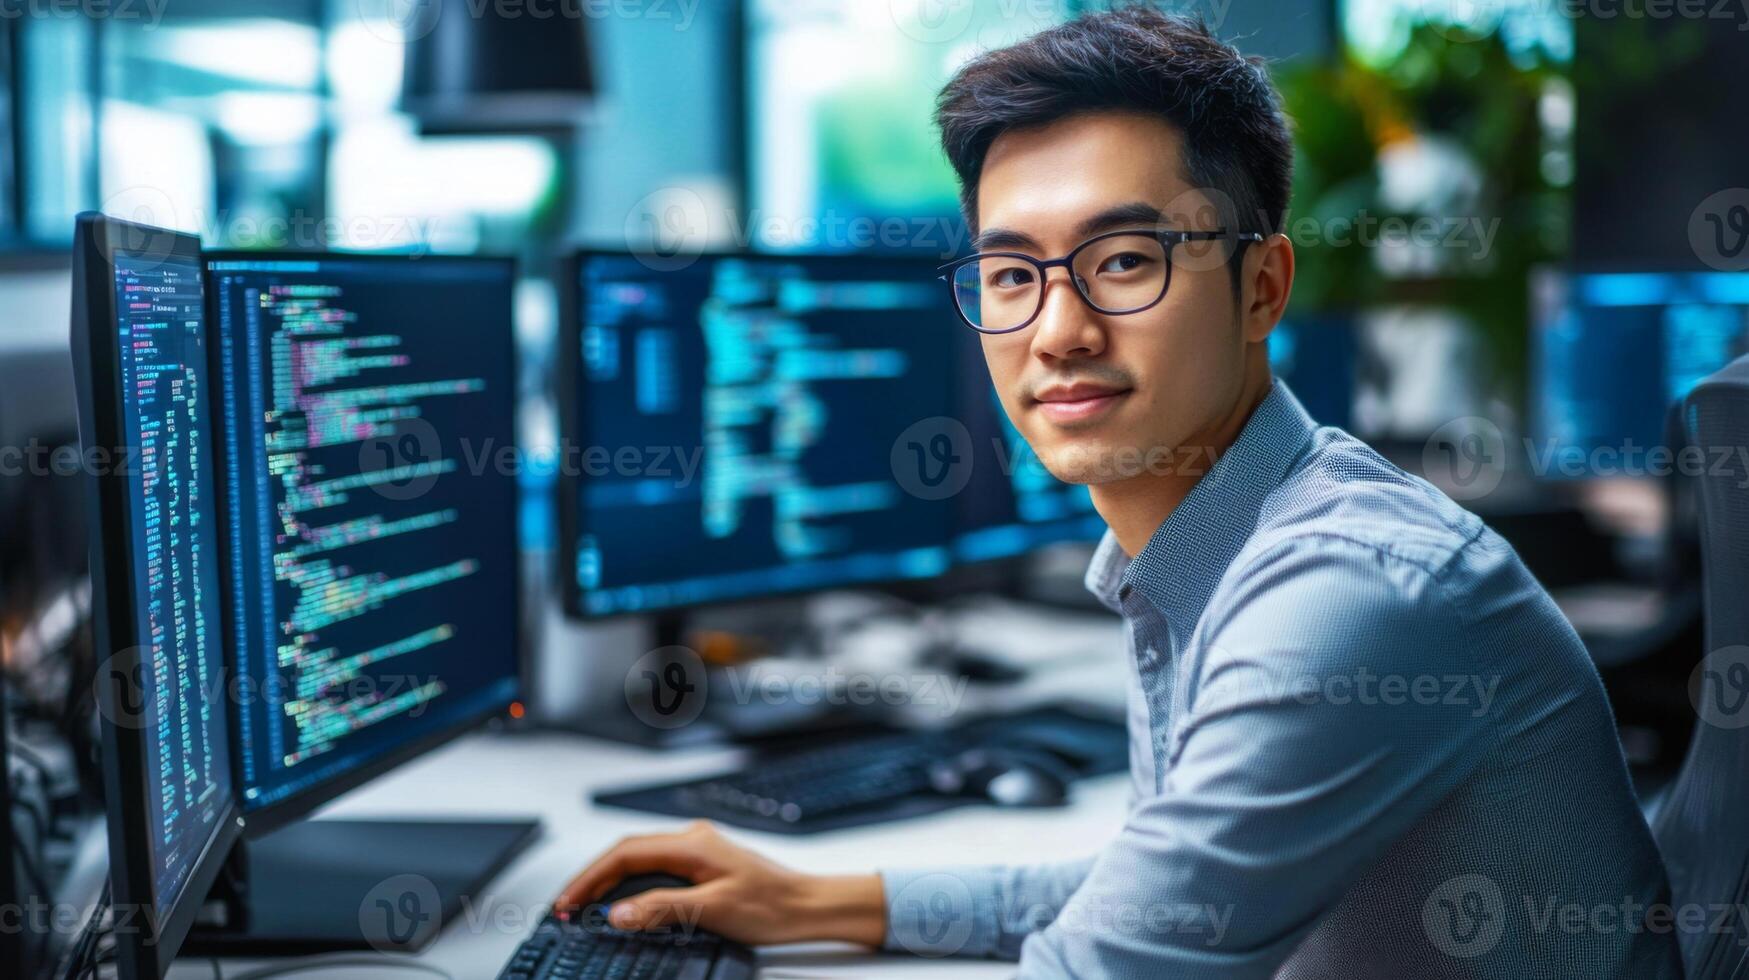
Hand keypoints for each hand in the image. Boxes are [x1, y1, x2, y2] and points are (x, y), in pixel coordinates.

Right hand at [554, 820, 886, 947]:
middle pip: (627, 853)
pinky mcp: (704, 865)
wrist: (809, 905)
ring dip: (610, 882)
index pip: (625, 854)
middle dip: (593, 879)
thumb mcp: (714, 910)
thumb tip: (618, 913)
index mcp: (692, 843)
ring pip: (639, 861)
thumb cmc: (773, 906)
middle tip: (567, 908)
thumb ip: (663, 908)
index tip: (569, 901)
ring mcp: (698, 851)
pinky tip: (623, 903)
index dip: (591, 878)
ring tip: (586, 908)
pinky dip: (631, 885)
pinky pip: (655, 869)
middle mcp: (692, 840)